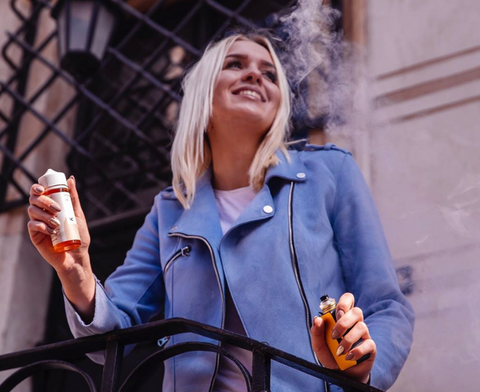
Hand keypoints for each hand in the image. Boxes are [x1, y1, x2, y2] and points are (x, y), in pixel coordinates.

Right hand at [27, 175, 94, 320]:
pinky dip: (41, 225)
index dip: (37, 187)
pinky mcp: (35, 235)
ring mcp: (37, 224)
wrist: (77, 256)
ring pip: (32, 211)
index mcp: (50, 206)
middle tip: (58, 209)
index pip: (39, 193)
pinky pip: (32, 225)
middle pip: (34, 200)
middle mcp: (42, 213)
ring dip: (45, 215)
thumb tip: (70, 178)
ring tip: (58, 223)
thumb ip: (73, 197)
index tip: (43, 188)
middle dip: (44, 201)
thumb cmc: (78, 235)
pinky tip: (51, 230)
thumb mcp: (77, 214)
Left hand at [311, 293, 375, 383]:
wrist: (340, 375)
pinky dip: (357, 351)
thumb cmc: (330, 355)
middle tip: (334, 335)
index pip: (348, 299)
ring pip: (362, 326)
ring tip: (340, 351)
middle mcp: (355, 323)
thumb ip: (316, 332)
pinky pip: (368, 343)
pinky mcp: (371, 347)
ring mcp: (364, 335)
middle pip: (357, 311)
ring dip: (348, 339)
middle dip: (344, 322)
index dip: (344, 302)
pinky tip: (348, 357)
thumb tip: (317, 319)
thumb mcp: (319, 345)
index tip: (336, 313)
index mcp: (342, 318)